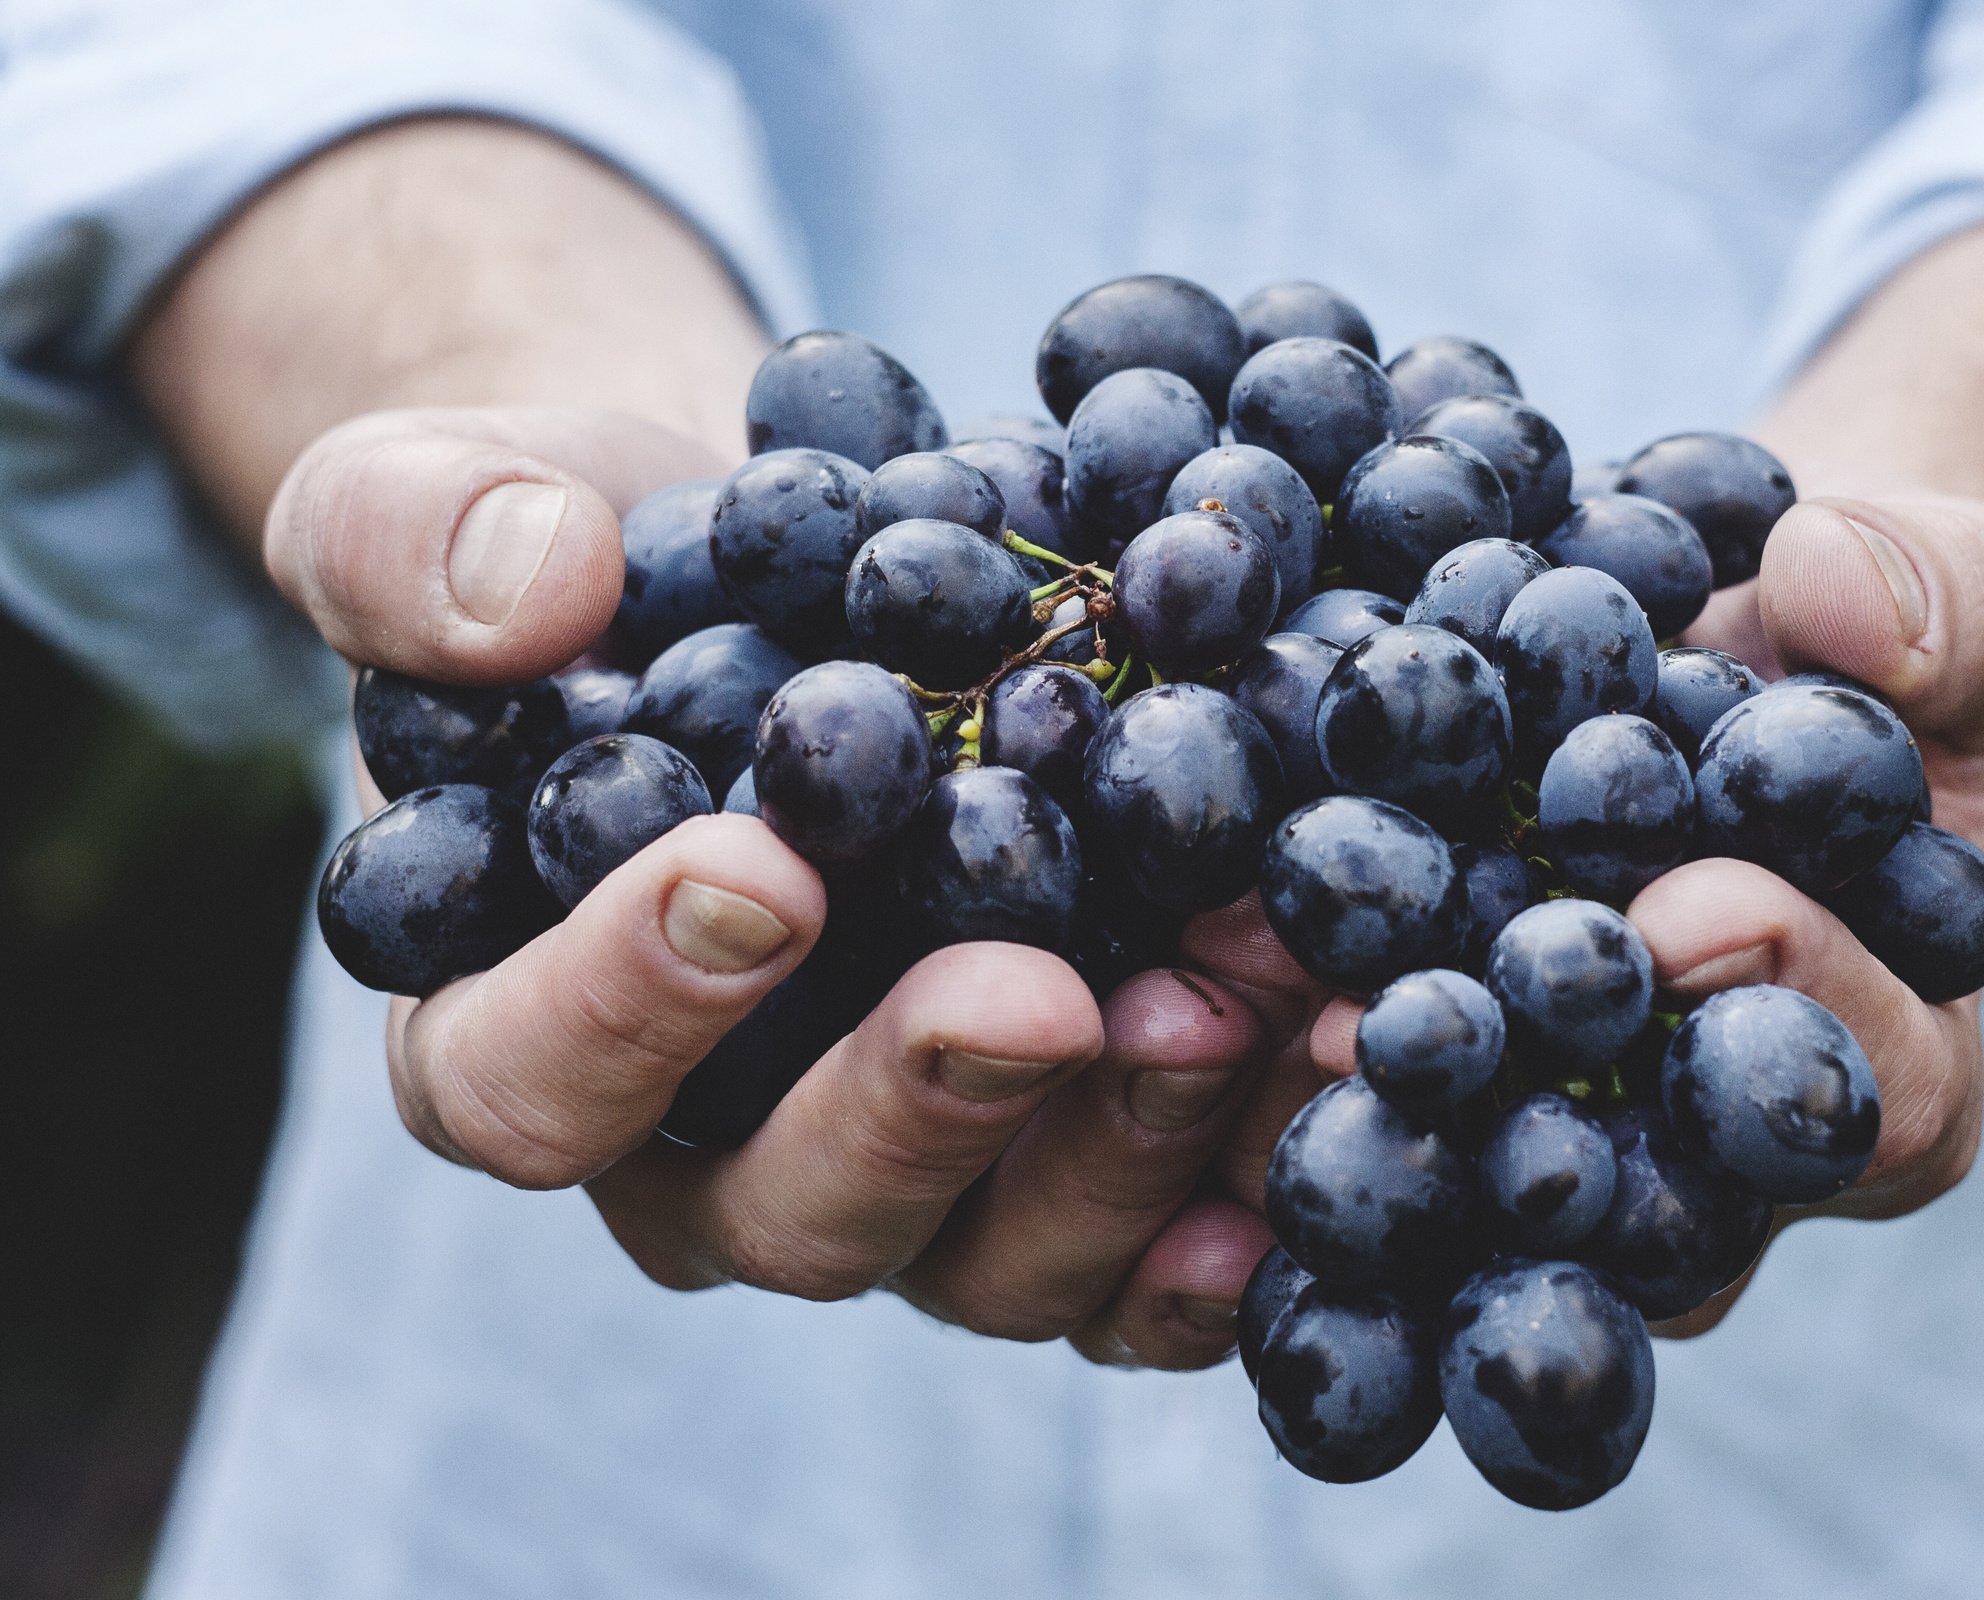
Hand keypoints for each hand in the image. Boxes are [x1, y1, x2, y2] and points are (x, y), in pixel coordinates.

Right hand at [274, 402, 1293, 1360]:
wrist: (787, 578)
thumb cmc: (591, 560)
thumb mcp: (446, 497)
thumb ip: (415, 536)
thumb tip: (526, 589)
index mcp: (518, 1031)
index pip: (525, 1083)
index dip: (623, 1007)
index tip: (757, 871)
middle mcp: (709, 1155)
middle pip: (790, 1211)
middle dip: (921, 1105)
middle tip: (1039, 993)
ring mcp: (907, 1180)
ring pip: (997, 1252)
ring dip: (1127, 1145)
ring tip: (1243, 1001)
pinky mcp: (1062, 1163)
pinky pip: (1150, 1247)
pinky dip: (1247, 1191)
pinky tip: (1338, 1091)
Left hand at [1126, 481, 1983, 1345]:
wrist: (1740, 648)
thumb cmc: (1879, 642)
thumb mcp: (1964, 594)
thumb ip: (1952, 604)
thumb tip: (1839, 595)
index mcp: (1894, 1064)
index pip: (1874, 1095)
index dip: (1795, 1007)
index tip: (1692, 909)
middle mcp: (1717, 1152)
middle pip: (1642, 1195)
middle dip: (1522, 1103)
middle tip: (1393, 1026)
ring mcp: (1565, 1132)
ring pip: (1472, 1179)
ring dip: (1350, 1103)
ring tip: (1237, 1005)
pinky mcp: (1436, 1081)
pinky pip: (1359, 1100)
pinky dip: (1263, 1038)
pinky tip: (1160, 975)